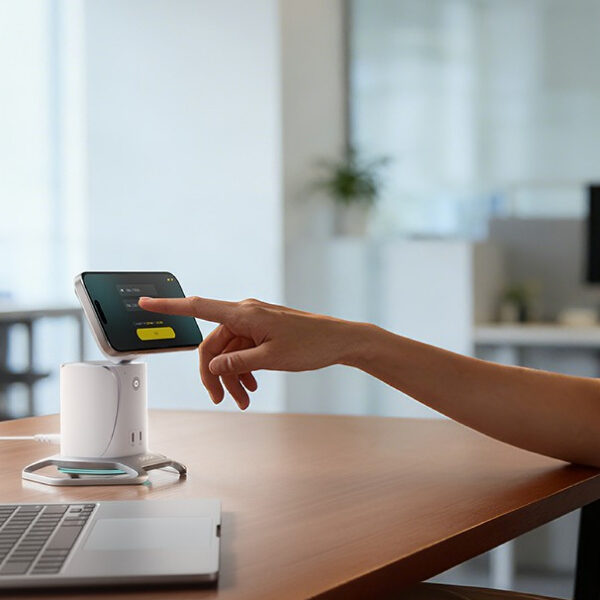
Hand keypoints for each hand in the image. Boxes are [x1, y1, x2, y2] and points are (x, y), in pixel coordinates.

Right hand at [138, 296, 356, 409]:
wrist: (339, 341)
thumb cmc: (311, 344)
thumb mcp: (272, 358)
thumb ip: (239, 362)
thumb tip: (213, 366)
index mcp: (244, 313)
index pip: (199, 308)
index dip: (169, 307)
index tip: (145, 304)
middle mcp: (245, 314)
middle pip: (213, 345)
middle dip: (215, 374)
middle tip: (222, 400)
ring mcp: (254, 323)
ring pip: (229, 352)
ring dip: (232, 377)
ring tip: (244, 400)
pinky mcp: (262, 332)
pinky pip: (242, 351)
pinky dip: (243, 369)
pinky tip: (252, 386)